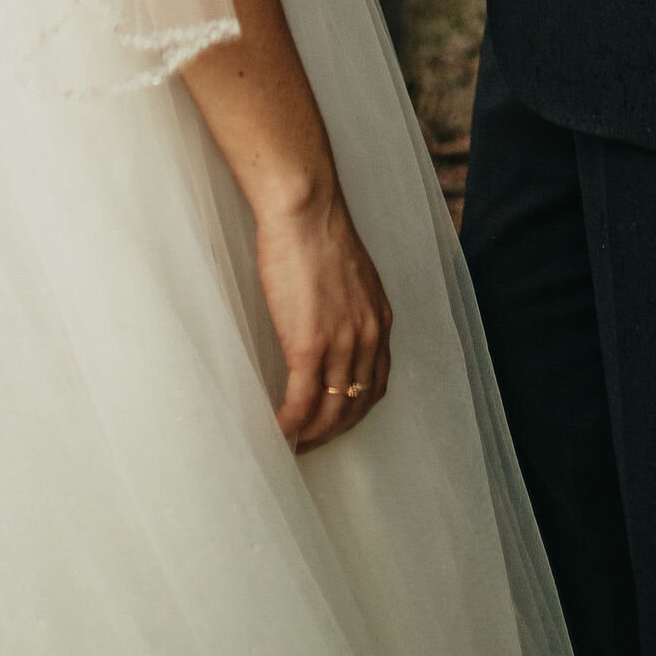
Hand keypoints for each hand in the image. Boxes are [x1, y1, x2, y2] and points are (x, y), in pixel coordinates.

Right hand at [254, 181, 392, 449]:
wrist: (305, 210)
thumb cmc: (317, 231)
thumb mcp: (348, 275)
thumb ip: (346, 305)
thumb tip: (327, 322)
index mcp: (379, 320)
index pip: (376, 383)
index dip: (354, 410)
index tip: (334, 422)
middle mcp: (368, 337)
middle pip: (356, 404)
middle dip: (333, 432)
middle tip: (309, 444)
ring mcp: (341, 344)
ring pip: (331, 410)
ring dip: (310, 436)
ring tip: (291, 446)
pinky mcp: (310, 345)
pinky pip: (302, 401)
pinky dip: (290, 425)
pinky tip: (276, 432)